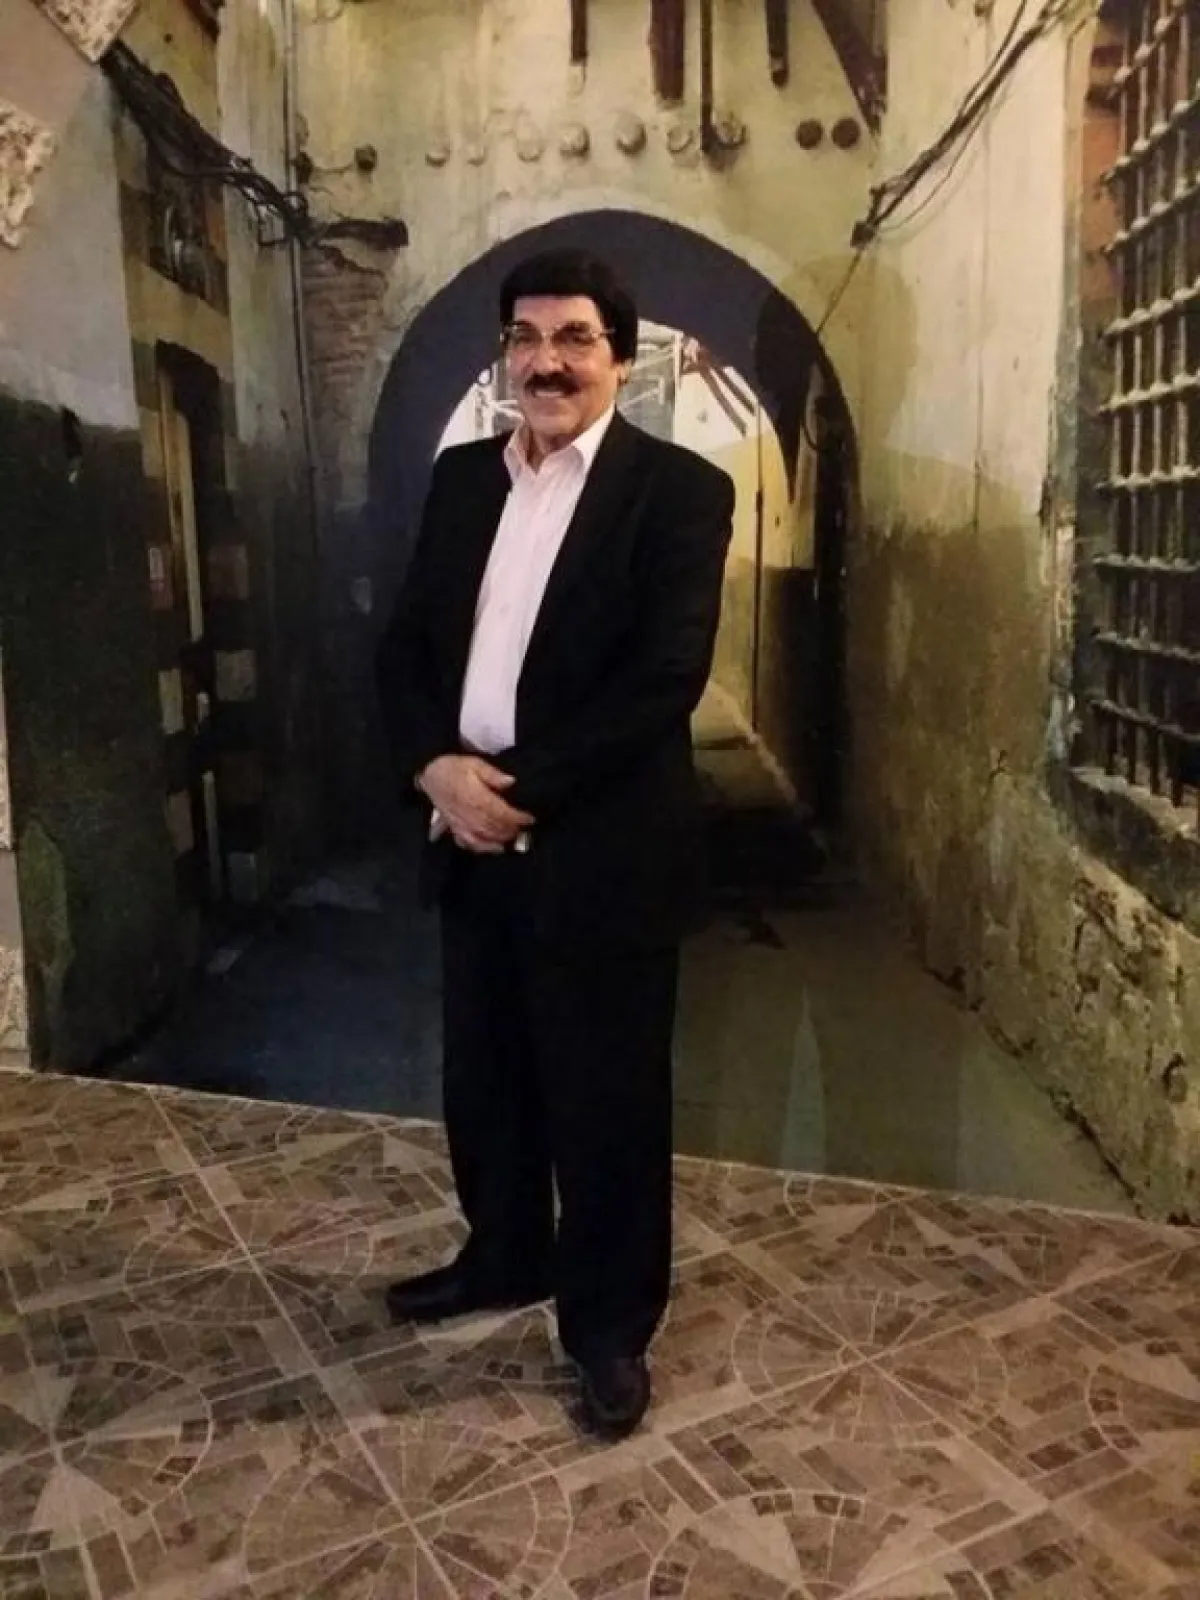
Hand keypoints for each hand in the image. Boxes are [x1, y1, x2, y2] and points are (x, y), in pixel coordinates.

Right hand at [418, 755, 533, 853]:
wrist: (429, 773)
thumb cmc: (453, 767)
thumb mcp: (474, 763)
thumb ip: (493, 774)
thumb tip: (511, 781)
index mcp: (475, 797)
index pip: (501, 812)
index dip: (517, 818)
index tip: (530, 819)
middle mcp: (468, 813)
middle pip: (495, 827)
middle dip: (511, 829)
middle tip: (524, 828)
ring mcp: (460, 823)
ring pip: (484, 837)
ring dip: (501, 839)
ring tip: (513, 836)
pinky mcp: (454, 828)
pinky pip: (468, 843)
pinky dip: (482, 848)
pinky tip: (495, 848)